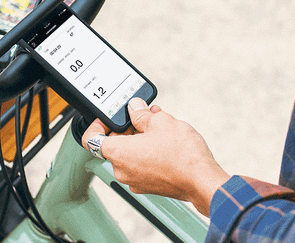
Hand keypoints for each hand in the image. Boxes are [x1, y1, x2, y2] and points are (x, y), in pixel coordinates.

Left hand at [81, 98, 229, 215]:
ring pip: (130, 154)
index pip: (92, 139)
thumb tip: (135, 108)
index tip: (107, 117)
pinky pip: (141, 165)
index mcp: (118, 153)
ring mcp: (135, 181)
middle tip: (143, 116)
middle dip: (128, 128)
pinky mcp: (149, 186)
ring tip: (159, 126)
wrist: (202, 180)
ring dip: (140, 139)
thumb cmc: (181, 154)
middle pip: (114, 145)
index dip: (97, 124)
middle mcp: (122, 171)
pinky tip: (164, 142)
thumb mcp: (160, 121)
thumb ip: (141, 113)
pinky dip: (148, 152)